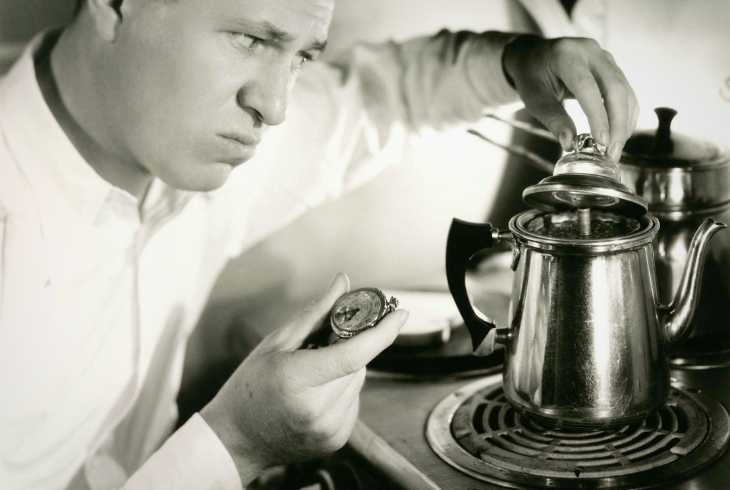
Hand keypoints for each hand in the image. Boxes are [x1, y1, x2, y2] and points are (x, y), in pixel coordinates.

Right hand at [201, 273, 407, 484]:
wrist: (235, 440)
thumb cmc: (250, 387)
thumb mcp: (276, 343)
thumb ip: (315, 313)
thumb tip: (343, 283)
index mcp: (297, 380)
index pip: (352, 354)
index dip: (382, 332)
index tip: (399, 312)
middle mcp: (317, 410)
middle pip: (358, 365)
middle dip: (349, 348)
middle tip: (321, 346)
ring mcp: (328, 430)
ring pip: (358, 382)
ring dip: (346, 370)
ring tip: (311, 375)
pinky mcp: (336, 440)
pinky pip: (353, 401)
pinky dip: (341, 391)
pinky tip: (315, 395)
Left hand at [502, 35, 638, 160]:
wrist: (533, 55)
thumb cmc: (531, 77)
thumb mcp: (534, 99)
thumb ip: (553, 119)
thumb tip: (570, 144)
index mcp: (566, 55)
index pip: (587, 87)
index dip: (598, 116)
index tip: (602, 142)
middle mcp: (590, 51)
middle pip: (615, 88)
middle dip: (618, 123)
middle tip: (612, 152)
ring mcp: (604, 57)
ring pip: (625, 91)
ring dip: (624, 122)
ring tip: (615, 149)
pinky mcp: (611, 66)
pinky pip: (625, 91)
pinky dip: (625, 115)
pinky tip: (619, 134)